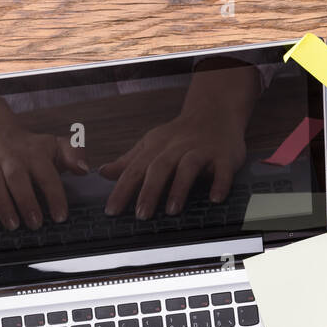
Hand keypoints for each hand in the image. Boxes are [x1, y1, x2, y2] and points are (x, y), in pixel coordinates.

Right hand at [0, 97, 88, 230]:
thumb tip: (85, 169)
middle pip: (17, 178)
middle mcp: (10, 160)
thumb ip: (73, 154)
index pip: (46, 174)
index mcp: (33, 154)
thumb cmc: (29, 148)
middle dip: (27, 201)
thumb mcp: (53, 145)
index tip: (60, 216)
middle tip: (36, 223)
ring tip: (13, 225)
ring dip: (2, 205)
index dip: (54, 195)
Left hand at [100, 57, 259, 219]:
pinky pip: (223, 170)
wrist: (215, 112)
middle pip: (160, 167)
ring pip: (188, 166)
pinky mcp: (224, 156)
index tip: (111, 211)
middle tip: (141, 215)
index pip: (135, 169)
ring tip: (171, 210)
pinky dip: (220, 183)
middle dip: (149, 191)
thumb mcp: (151, 144)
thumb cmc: (179, 135)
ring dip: (180, 188)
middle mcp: (177, 148)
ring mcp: (201, 150)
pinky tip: (215, 199)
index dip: (122, 190)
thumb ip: (129, 161)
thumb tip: (102, 173)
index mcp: (156, 147)